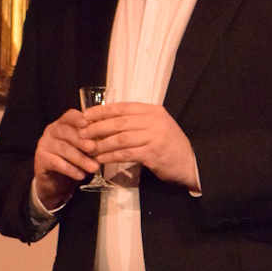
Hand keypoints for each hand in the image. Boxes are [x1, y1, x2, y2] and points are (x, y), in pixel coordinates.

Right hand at [33, 108, 99, 208]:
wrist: (55, 181)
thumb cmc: (73, 160)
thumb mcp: (83, 149)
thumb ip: (91, 142)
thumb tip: (106, 141)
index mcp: (63, 123)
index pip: (70, 116)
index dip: (79, 119)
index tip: (89, 124)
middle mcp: (52, 130)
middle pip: (66, 132)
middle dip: (82, 141)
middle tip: (94, 148)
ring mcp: (44, 144)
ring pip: (63, 149)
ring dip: (80, 158)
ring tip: (94, 168)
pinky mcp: (40, 158)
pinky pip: (56, 163)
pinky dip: (70, 169)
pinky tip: (81, 175)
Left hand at [82, 102, 198, 188]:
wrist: (189, 162)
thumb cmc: (169, 144)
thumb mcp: (156, 125)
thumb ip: (137, 121)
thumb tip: (108, 121)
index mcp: (152, 110)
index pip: (121, 107)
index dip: (101, 111)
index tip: (85, 115)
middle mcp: (154, 120)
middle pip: (118, 122)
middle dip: (97, 127)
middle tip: (82, 133)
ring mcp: (154, 136)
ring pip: (120, 138)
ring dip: (102, 144)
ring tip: (88, 148)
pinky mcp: (152, 153)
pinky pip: (126, 153)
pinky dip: (111, 156)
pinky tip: (101, 159)